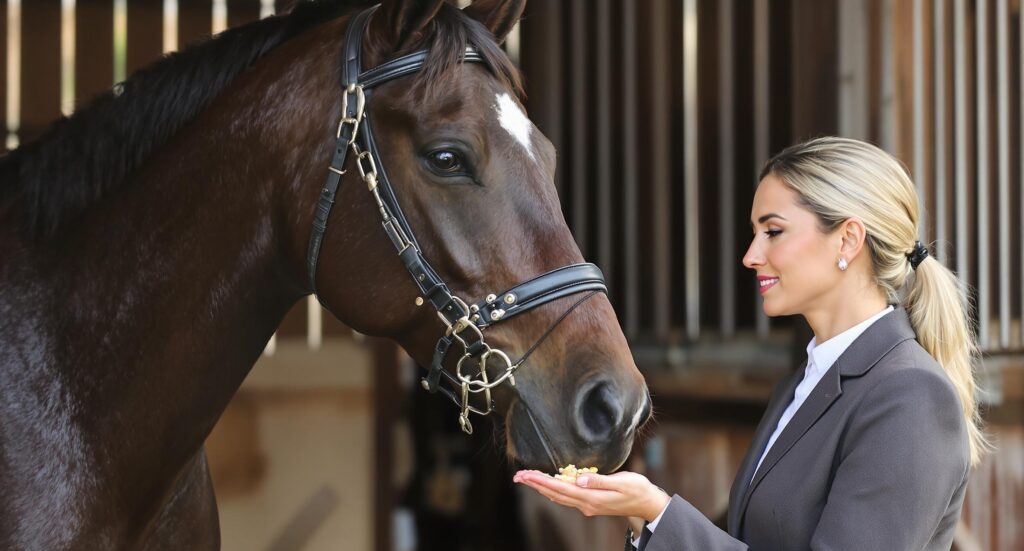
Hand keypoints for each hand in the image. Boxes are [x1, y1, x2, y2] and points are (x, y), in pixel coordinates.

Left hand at [513, 469, 669, 521]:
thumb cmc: (637, 489)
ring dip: (541, 487)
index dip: (541, 481)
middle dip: (535, 484)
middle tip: (517, 476)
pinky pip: (566, 497)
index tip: (525, 475)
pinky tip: (549, 484)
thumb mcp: (622, 481)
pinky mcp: (591, 503)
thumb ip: (599, 480)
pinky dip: (553, 490)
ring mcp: (588, 505)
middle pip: (554, 493)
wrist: (648, 503)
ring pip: (559, 496)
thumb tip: (579, 479)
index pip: (560, 488)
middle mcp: (586, 504)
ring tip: (527, 479)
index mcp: (591, 498)